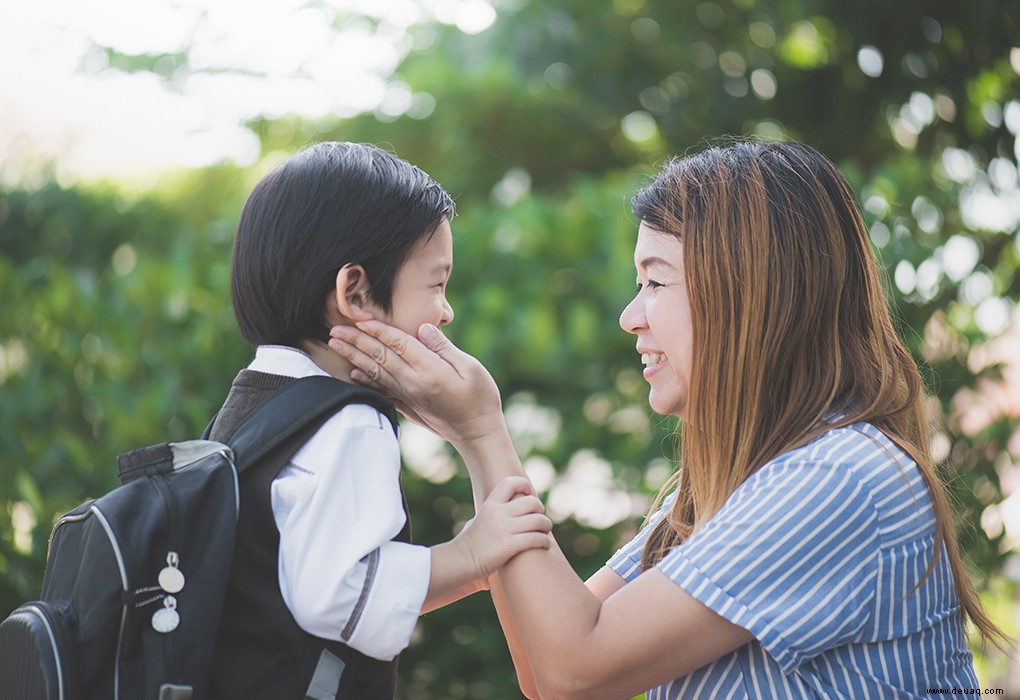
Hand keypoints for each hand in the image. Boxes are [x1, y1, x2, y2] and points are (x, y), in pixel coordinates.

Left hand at [328, 321, 505, 447]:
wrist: (477, 434)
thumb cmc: (480, 398)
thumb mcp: (470, 367)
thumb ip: (444, 347)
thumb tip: (422, 328)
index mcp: (429, 371)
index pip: (398, 344)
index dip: (379, 330)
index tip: (361, 319)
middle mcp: (413, 383)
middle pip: (380, 356)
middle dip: (356, 341)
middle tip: (334, 329)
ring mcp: (408, 396)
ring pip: (375, 371)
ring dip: (354, 356)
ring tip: (336, 344)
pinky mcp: (408, 405)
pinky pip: (381, 389)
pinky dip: (365, 380)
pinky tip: (353, 372)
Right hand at [454, 476, 551, 580]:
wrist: (460, 561)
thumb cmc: (468, 543)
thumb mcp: (477, 520)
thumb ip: (489, 513)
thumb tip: (499, 509)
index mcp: (490, 504)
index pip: (511, 482)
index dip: (525, 485)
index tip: (530, 495)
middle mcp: (498, 513)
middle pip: (532, 502)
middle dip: (540, 510)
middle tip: (540, 519)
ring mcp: (504, 529)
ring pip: (538, 520)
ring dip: (546, 526)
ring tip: (545, 532)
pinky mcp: (509, 545)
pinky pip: (536, 538)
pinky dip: (544, 541)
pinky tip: (544, 545)